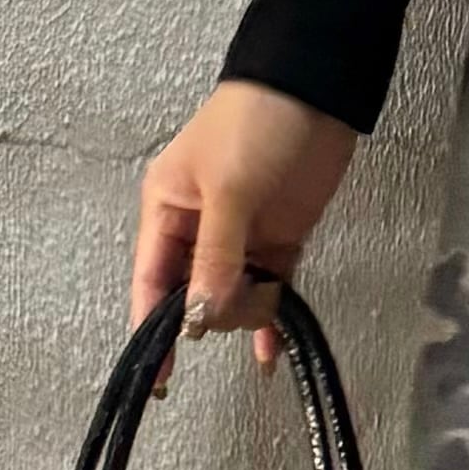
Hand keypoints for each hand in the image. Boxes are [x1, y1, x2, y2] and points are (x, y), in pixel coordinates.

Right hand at [132, 76, 362, 373]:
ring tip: (270, 295)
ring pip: (234, 298)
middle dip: (214, 312)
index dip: (153, 330)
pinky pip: (270, 290)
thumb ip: (214, 257)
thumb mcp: (228, 190)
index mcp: (167, 210)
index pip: (151, 281)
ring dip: (250, 310)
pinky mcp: (280, 240)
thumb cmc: (256, 126)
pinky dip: (272, 319)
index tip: (159, 379)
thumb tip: (199, 319)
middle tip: (242, 301)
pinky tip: (273, 355)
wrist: (318, 90)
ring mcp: (241, 237)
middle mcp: (198, 229)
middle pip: (194, 297)